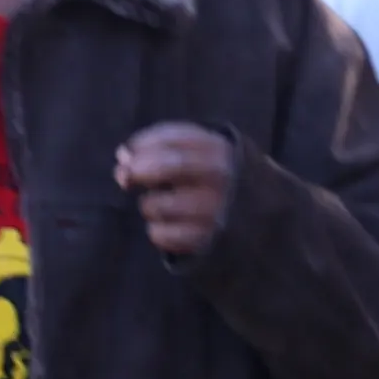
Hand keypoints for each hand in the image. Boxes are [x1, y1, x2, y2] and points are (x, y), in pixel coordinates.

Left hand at [112, 124, 234, 261]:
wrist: (255, 213)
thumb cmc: (208, 175)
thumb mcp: (195, 152)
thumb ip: (159, 148)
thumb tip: (123, 158)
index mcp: (219, 149)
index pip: (170, 139)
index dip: (140, 145)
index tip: (129, 153)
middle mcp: (220, 177)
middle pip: (165, 167)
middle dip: (136, 171)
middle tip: (126, 177)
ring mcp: (214, 210)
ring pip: (155, 205)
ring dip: (148, 204)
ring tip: (161, 204)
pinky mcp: (205, 238)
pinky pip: (160, 235)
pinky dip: (157, 231)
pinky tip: (169, 225)